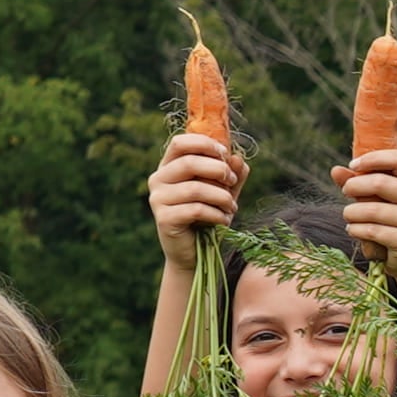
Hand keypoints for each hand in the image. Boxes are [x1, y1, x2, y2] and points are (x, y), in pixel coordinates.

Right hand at [148, 127, 240, 263]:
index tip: (226, 153)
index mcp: (169, 167)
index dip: (204, 143)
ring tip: (232, 207)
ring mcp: (158, 199)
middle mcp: (158, 179)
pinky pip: (195, 210)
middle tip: (233, 181)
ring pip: (195, 188)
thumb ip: (231, 174)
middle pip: (188, 162)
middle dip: (218, 169)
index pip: (180, 143)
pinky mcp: (164, 219)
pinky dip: (216, 214)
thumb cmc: (208, 217)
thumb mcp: (223, 192)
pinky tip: (224, 220)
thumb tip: (239, 158)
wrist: (195, 253)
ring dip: (221, 196)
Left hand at [339, 147, 396, 276]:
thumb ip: (361, 183)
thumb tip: (335, 170)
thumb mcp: (382, 200)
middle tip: (345, 191)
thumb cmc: (395, 223)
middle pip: (379, 182)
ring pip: (371, 209)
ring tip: (349, 217)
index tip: (353, 165)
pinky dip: (356, 230)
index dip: (372, 158)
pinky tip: (354, 231)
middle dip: (354, 186)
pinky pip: (371, 230)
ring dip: (351, 213)